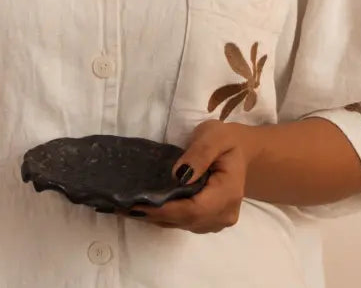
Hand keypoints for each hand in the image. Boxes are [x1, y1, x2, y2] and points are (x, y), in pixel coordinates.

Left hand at [118, 120, 250, 232]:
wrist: (238, 151)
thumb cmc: (226, 141)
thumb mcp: (215, 136)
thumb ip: (200, 153)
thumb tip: (178, 175)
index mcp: (228, 194)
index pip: (194, 209)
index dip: (165, 208)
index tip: (139, 203)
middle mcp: (223, 215)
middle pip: (185, 220)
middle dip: (153, 214)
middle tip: (122, 205)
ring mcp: (215, 221)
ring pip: (181, 224)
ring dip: (154, 217)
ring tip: (126, 207)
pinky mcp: (206, 221)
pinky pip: (182, 222)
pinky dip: (162, 216)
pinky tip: (142, 208)